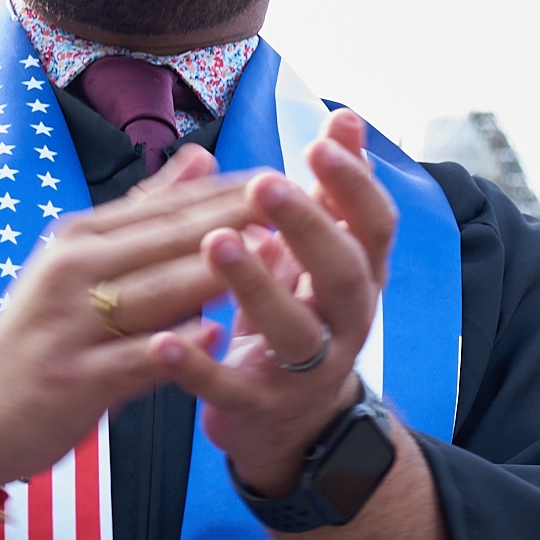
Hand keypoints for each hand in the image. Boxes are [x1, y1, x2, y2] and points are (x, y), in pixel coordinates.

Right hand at [0, 146, 267, 488]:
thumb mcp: (83, 262)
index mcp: (83, 238)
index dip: (233, 190)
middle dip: (236, 217)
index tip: (293, 175)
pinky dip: (172, 346)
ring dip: (213, 271)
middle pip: (169, 239)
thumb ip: (147, 212)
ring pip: (155, 292)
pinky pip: (132, 360)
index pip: (171, 206)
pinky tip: (215, 334)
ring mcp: (72, 325)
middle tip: (300, 199)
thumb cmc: (43, 333)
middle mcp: (75, 271)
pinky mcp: (73, 379)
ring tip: (271, 253)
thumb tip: (202, 154)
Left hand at [147, 110, 401, 493]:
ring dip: (256, 285)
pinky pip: (231, 388)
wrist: (293, 421)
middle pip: (342, 273)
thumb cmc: (301, 315)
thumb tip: (347, 118)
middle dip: (308, 226)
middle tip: (265, 185)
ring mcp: (307, 369)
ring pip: (294, 330)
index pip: (374, 227)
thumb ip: (331, 191)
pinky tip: (165, 341)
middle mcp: (346, 322)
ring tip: (217, 242)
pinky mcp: (261, 406)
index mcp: (361, 277)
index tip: (322, 141)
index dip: (354, 185)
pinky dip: (198, 366)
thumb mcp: (320, 255)